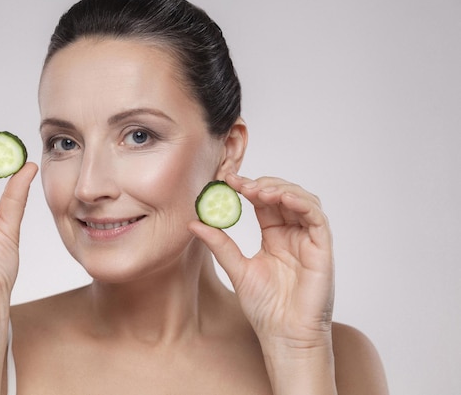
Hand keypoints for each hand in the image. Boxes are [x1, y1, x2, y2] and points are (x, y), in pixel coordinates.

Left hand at [189, 173, 333, 348]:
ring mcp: (309, 240)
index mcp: (275, 236)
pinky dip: (301, 203)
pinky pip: (317, 218)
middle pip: (283, 195)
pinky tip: (281, 198)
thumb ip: (219, 244)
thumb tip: (194, 222)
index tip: (227, 180)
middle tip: (240, 184)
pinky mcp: (322, 249)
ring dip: (281, 189)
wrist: (284, 336)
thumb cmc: (265, 308)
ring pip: (302, 200)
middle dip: (262, 184)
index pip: (264, 202)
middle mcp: (293, 234)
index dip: (248, 187)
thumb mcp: (236, 269)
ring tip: (258, 190)